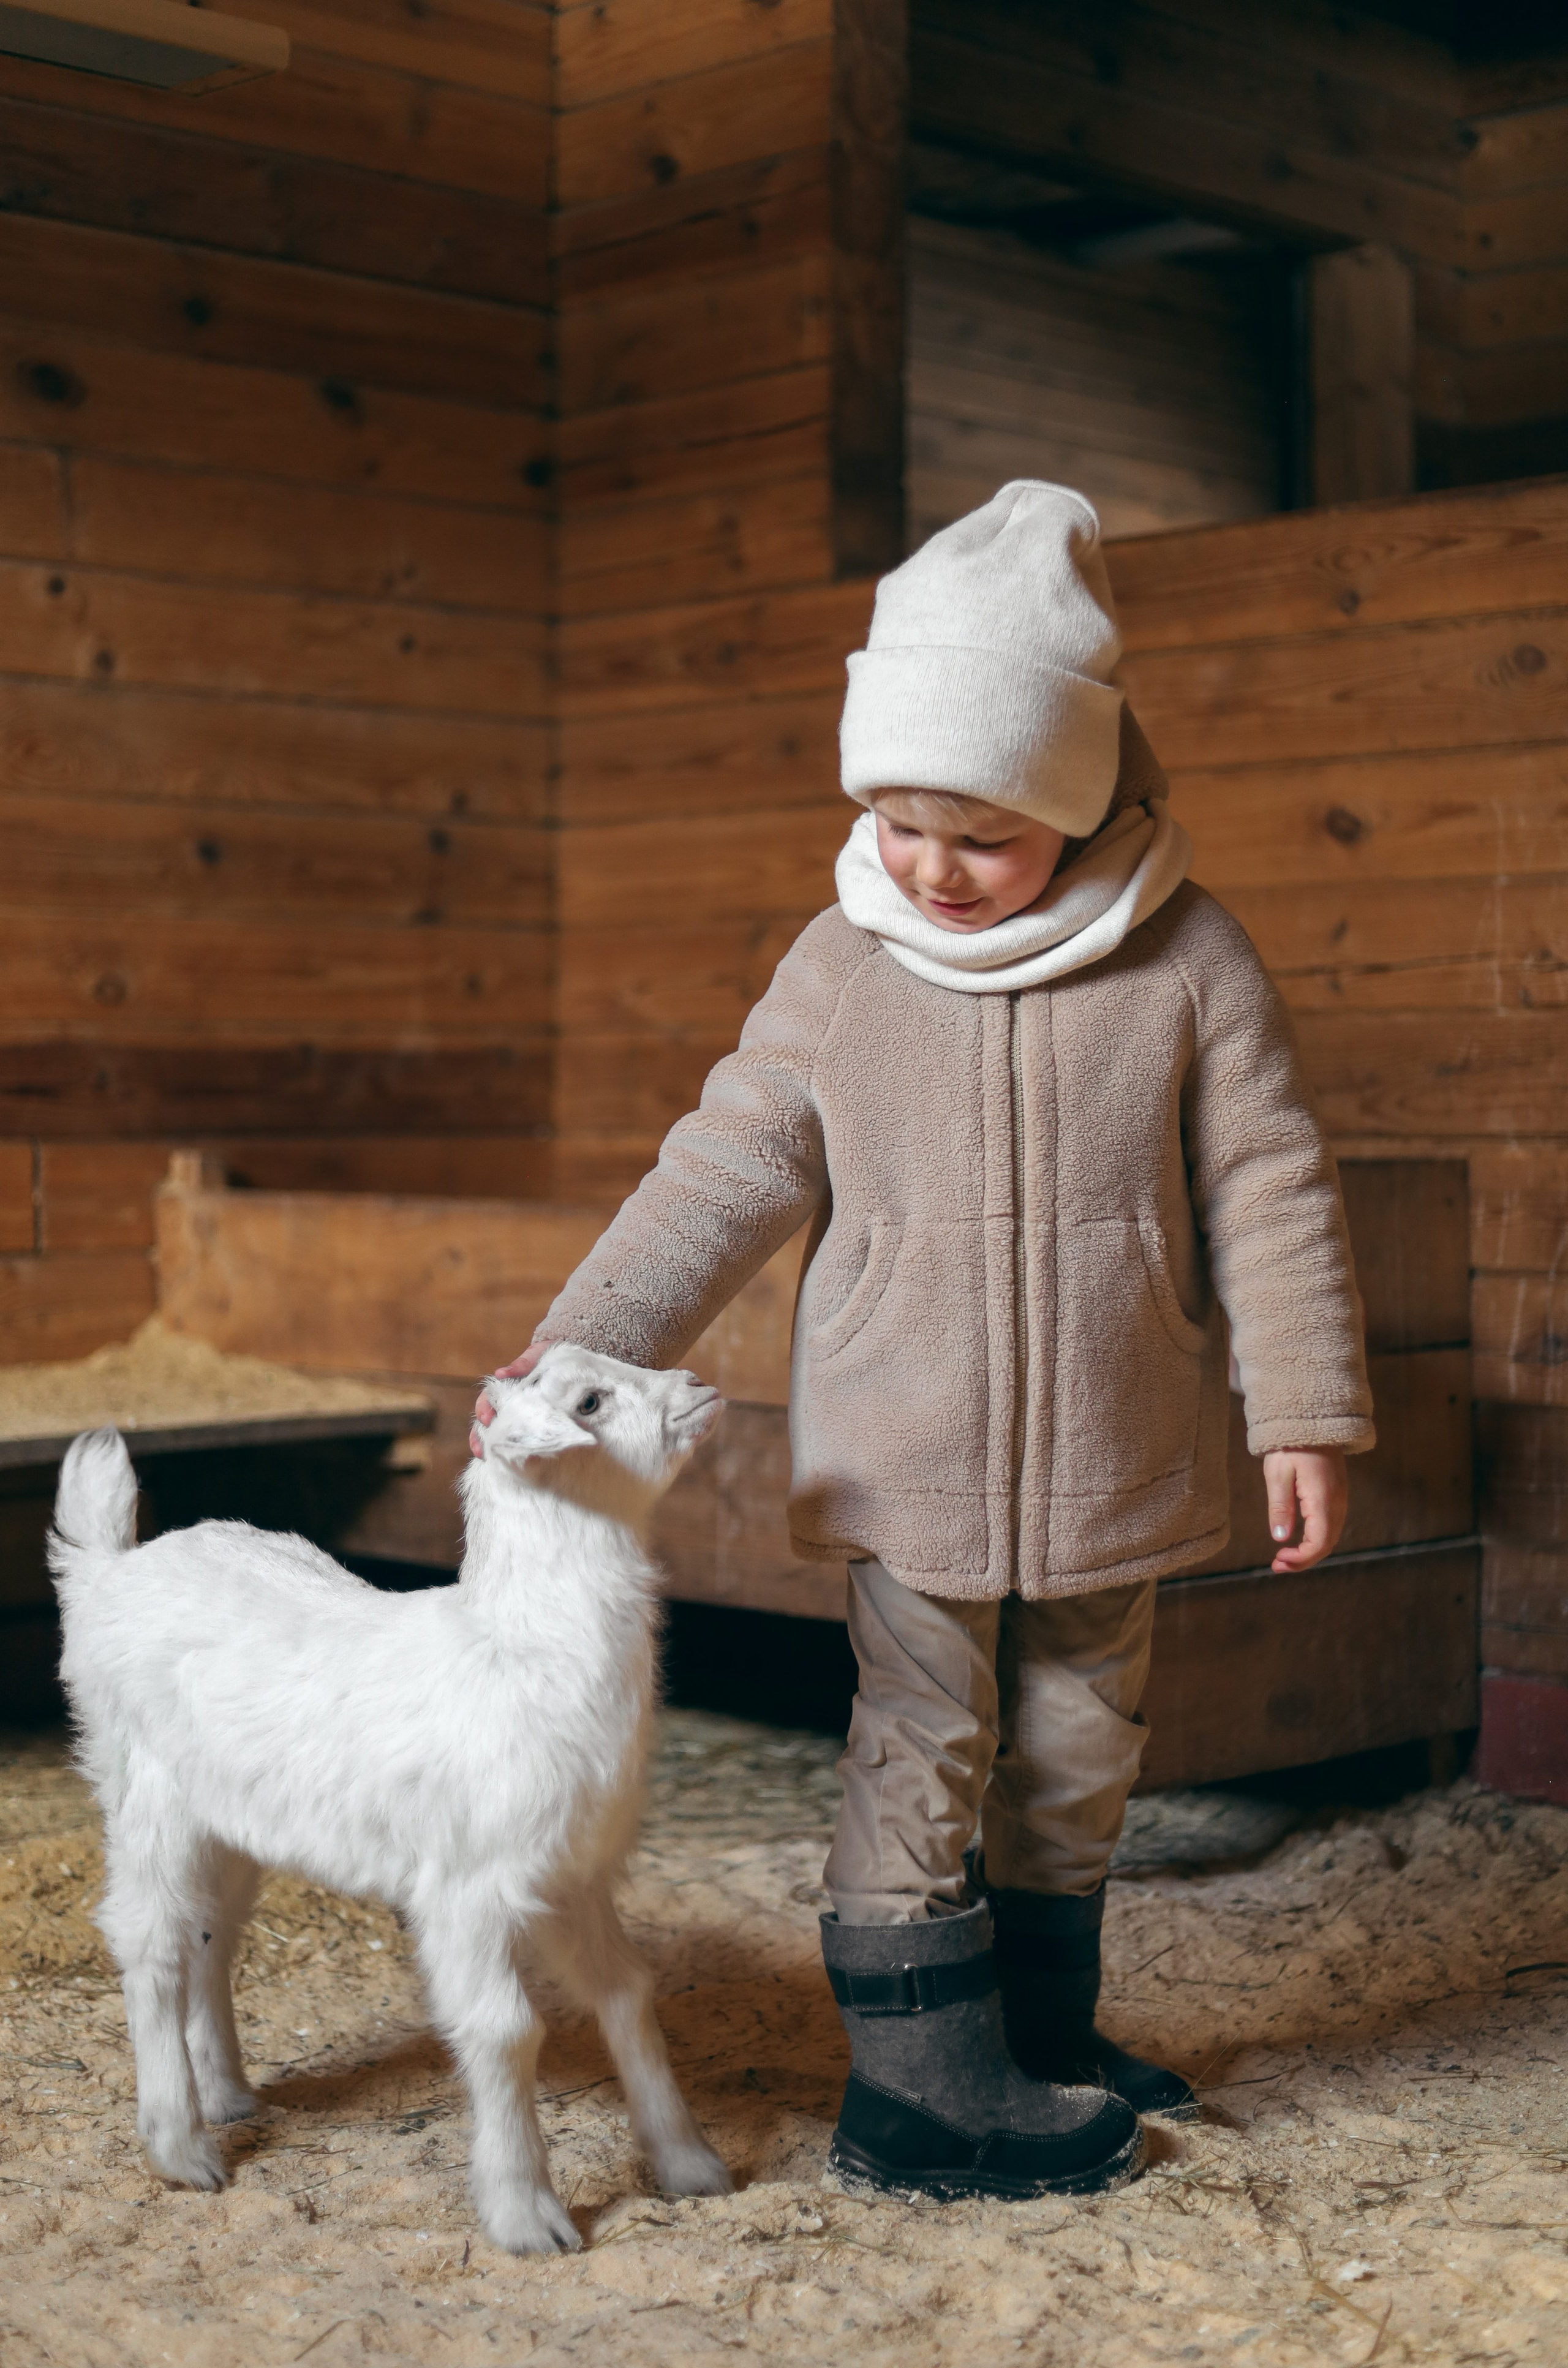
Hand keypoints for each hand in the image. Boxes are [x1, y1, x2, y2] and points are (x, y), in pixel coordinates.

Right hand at [470, 1343, 546, 1456]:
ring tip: (485, 1457)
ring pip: (495, 1434)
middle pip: (486, 1421)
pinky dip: (508, 1452)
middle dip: (480, 1434)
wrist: (573, 1366)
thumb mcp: (538, 1355)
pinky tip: (506, 1461)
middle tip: (483, 1445)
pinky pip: (517, 1442)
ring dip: (487, 1446)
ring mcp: (518, 1418)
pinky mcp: (532, 1429)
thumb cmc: (550, 1358)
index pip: (488, 1399)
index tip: (488, 1418)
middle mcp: (508, 1405)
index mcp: (506, 1388)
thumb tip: (501, 1373)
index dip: (484, 1409)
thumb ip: (523, 1363)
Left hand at [1262, 1447, 1347, 1572]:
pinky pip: (1330, 1525)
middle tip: (1277, 1565)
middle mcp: (1337, 1503)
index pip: (1319, 1543)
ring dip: (1310, 1551)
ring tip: (1284, 1557)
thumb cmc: (1291, 1444)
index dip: (1301, 1559)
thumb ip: (1280, 1506)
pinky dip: (1316, 1539)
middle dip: (1304, 1560)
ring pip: (1330, 1536)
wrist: (1313, 1421)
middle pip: (1327, 1544)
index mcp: (1323, 1499)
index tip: (1278, 1560)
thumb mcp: (1278, 1473)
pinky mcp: (1337, 1495)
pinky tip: (1298, 1540)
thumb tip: (1280, 1538)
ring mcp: (1340, 1499)